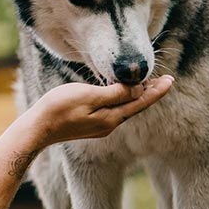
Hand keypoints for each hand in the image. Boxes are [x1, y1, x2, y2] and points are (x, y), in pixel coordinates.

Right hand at [33, 76, 172, 145]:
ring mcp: (99, 127)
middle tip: (165, 80)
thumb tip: (137, 90)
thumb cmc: (60, 108)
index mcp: (111, 118)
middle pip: (135, 106)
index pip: (140, 102)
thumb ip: (115, 93)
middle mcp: (109, 125)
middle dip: (150, 93)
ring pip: (125, 109)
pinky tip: (122, 95)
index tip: (170, 80)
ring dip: (137, 96)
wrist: (37, 129)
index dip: (156, 91)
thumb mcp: (89, 96)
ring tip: (148, 85)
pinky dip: (123, 100)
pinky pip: (114, 111)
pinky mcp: (90, 125)